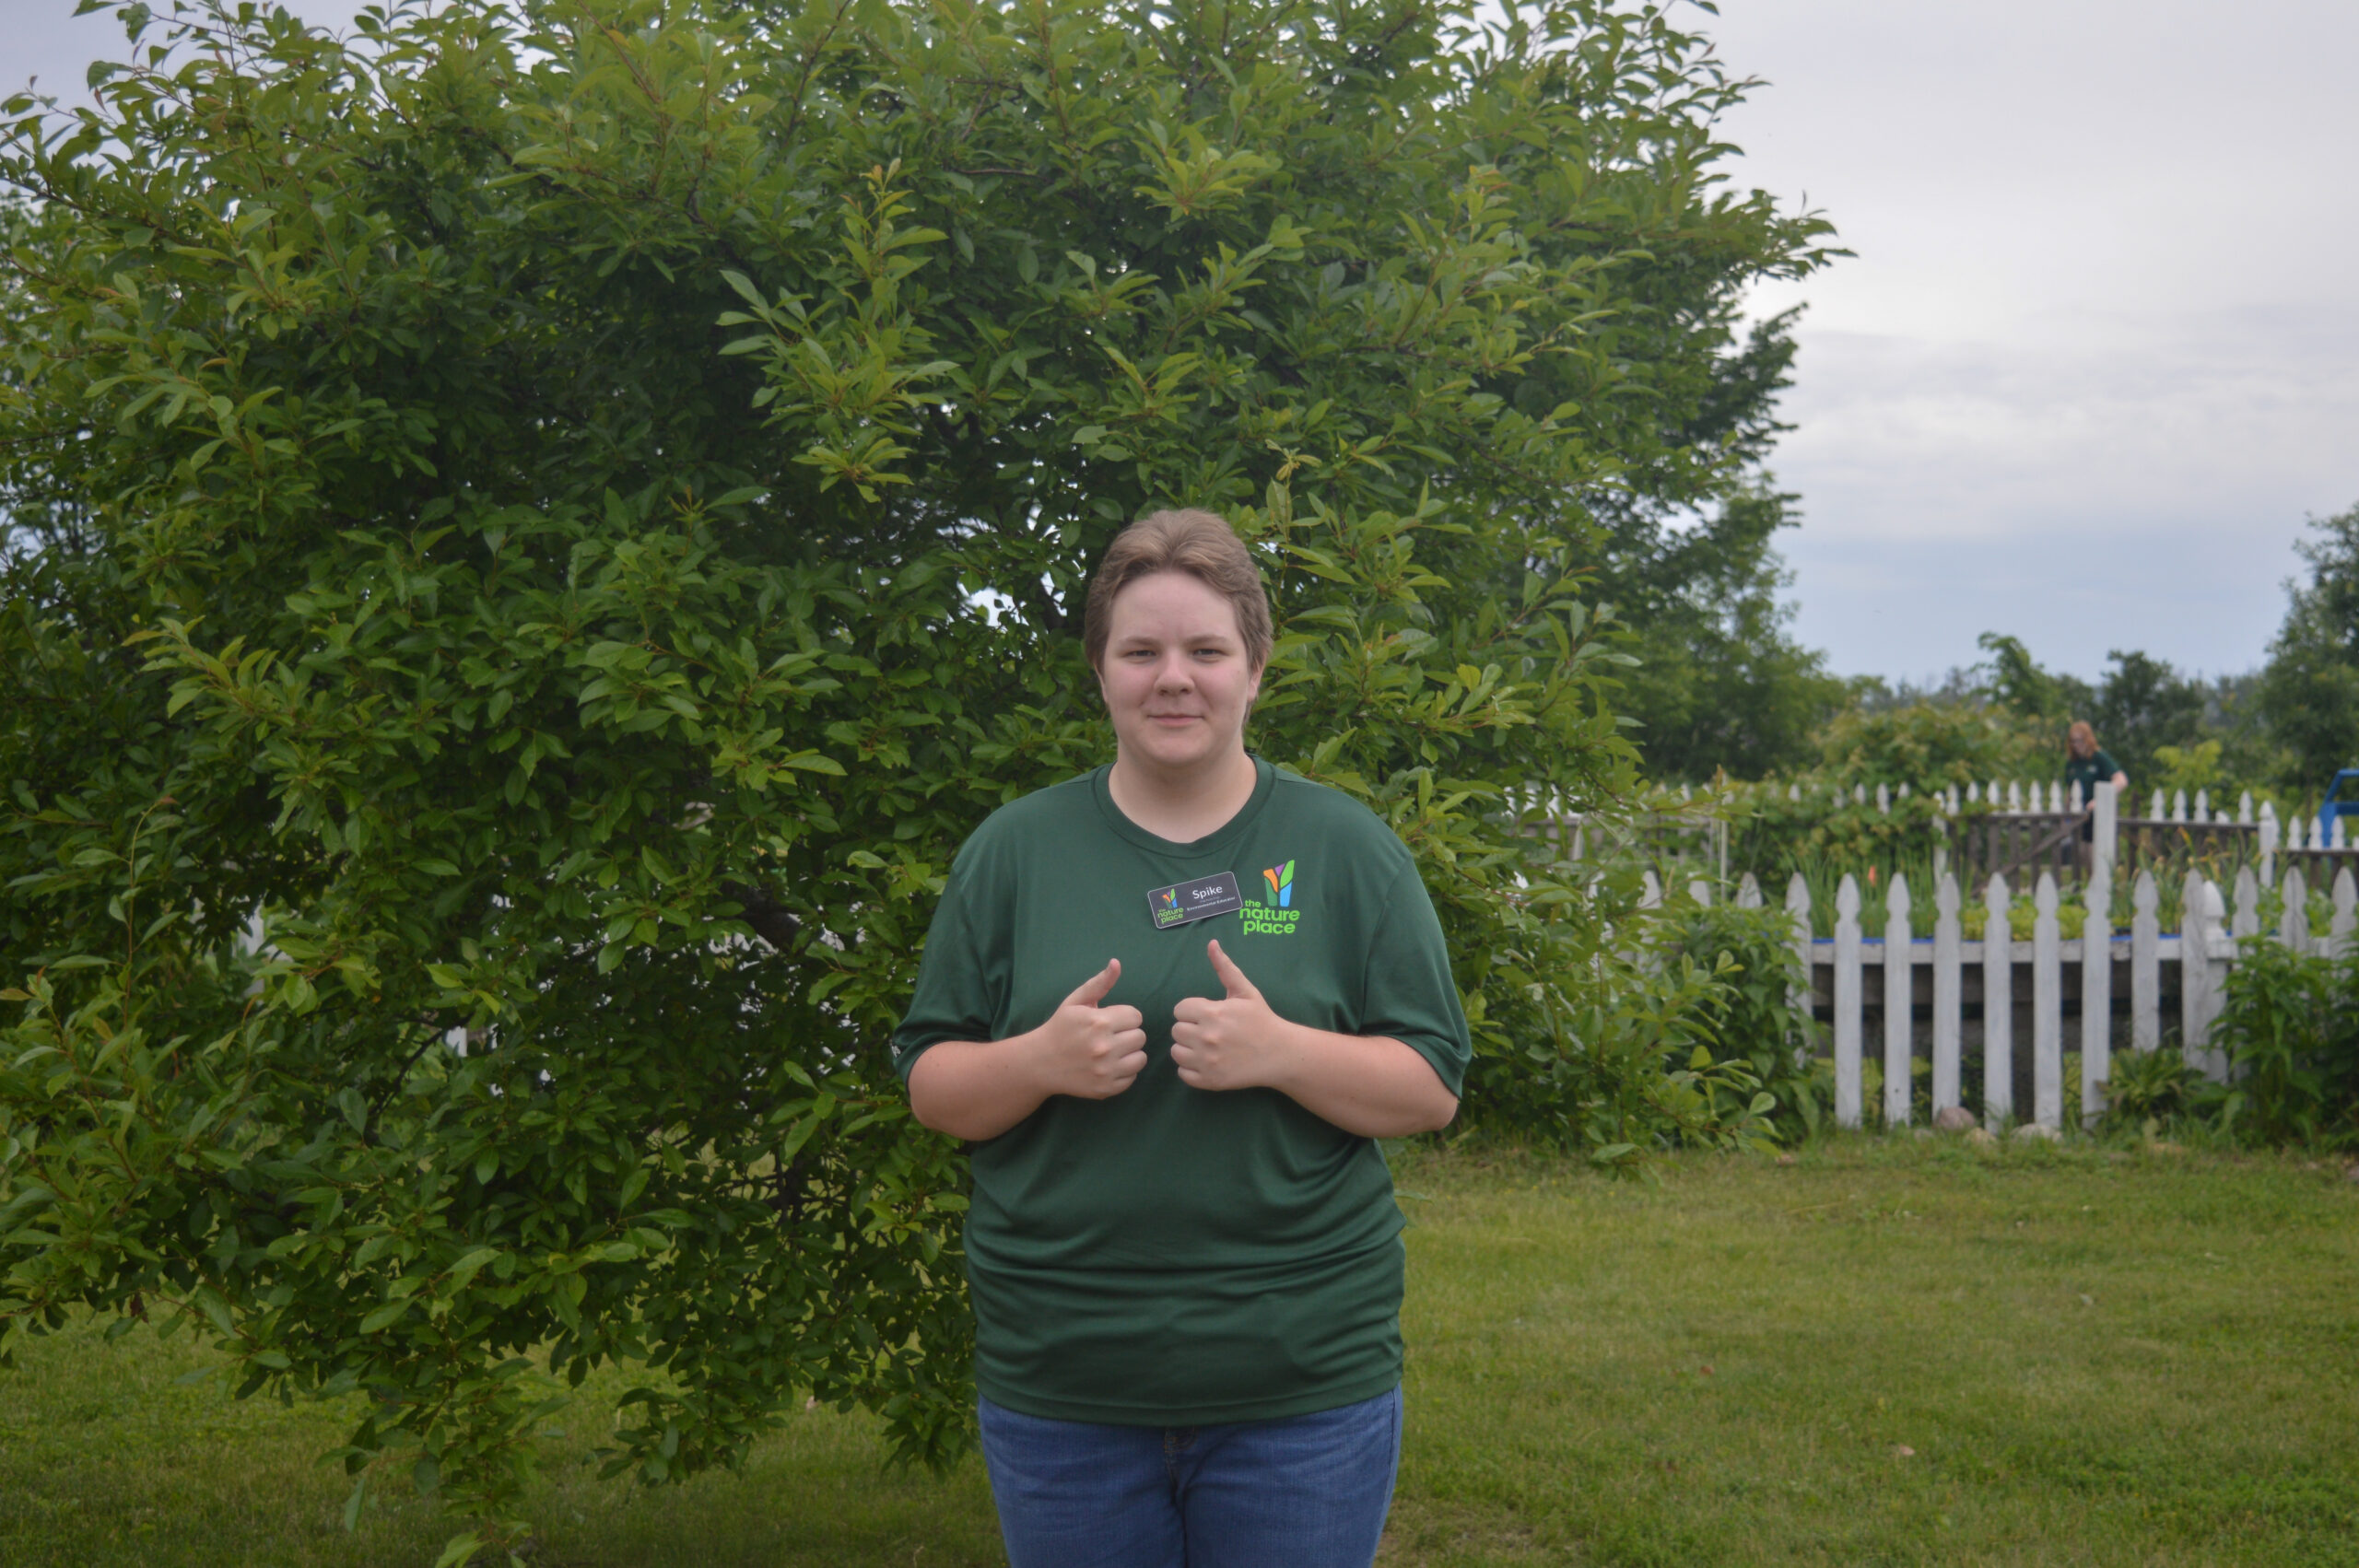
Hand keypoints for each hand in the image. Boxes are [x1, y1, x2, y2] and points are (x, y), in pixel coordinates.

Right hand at [1028, 959, 1148, 1100]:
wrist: (1039, 1063)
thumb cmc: (1060, 1028)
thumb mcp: (1075, 1001)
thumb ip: (1099, 983)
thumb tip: (1117, 963)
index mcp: (1098, 1022)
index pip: (1136, 1016)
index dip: (1124, 1017)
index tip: (1111, 1021)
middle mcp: (1104, 1047)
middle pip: (1140, 1036)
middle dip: (1127, 1034)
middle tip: (1111, 1036)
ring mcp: (1105, 1070)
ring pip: (1141, 1058)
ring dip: (1129, 1053)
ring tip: (1113, 1051)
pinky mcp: (1106, 1088)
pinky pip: (1132, 1077)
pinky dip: (1124, 1072)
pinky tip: (1108, 1066)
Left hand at [1170, 940, 1293, 1091]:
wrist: (1280, 1054)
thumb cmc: (1261, 1020)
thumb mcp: (1245, 991)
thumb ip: (1225, 968)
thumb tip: (1212, 943)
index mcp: (1213, 1013)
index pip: (1179, 1009)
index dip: (1192, 1010)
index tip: (1207, 1014)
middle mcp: (1207, 1037)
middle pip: (1176, 1030)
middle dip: (1190, 1028)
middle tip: (1208, 1030)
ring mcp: (1207, 1061)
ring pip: (1176, 1052)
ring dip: (1188, 1048)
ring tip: (1206, 1046)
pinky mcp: (1209, 1081)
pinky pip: (1183, 1074)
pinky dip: (1192, 1069)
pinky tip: (1208, 1061)